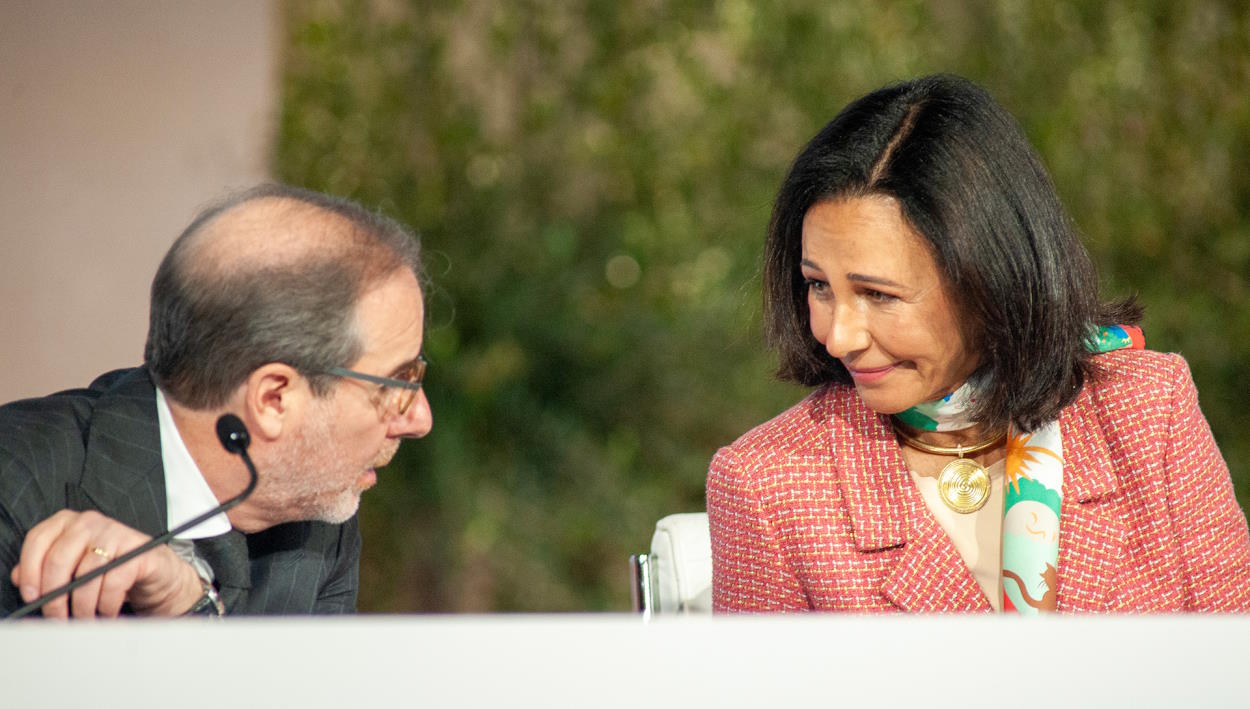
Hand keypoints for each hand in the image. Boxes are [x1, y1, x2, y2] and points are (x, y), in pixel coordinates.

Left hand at [9, 510, 202, 617]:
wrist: (156, 573)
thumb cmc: (111, 570)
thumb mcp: (74, 568)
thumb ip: (45, 569)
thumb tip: (20, 579)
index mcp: (69, 522)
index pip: (38, 540)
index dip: (30, 571)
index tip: (31, 596)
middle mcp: (90, 522)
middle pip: (59, 560)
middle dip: (54, 597)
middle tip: (57, 617)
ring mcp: (115, 533)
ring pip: (86, 576)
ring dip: (82, 606)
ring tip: (84, 618)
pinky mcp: (137, 550)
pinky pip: (113, 583)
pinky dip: (107, 605)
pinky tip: (106, 611)